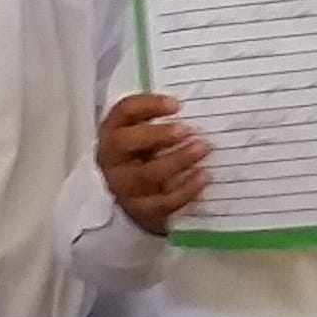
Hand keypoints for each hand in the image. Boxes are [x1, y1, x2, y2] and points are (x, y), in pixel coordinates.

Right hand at [98, 94, 208, 236]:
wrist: (143, 199)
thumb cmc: (149, 156)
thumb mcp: (150, 135)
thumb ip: (163, 121)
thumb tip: (198, 107)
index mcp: (113, 132)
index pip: (124, 111)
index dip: (148, 105)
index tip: (176, 105)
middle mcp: (113, 160)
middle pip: (124, 142)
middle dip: (155, 134)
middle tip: (186, 130)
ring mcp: (124, 188)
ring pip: (145, 174)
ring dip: (177, 160)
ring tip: (202, 149)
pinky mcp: (141, 211)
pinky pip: (163, 202)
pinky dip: (185, 189)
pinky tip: (203, 177)